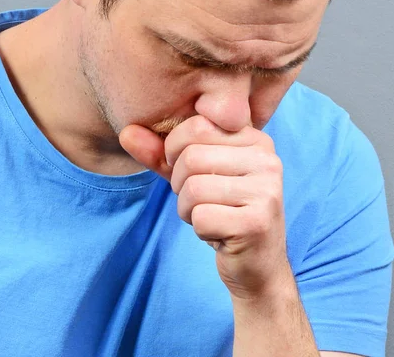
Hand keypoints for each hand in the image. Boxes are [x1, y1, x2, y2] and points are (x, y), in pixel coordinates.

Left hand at [119, 115, 293, 300]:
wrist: (258, 267)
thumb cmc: (223, 212)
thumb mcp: (190, 176)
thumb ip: (160, 153)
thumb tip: (126, 132)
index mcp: (255, 138)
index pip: (196, 126)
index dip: (176, 152)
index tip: (190, 173)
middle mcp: (267, 159)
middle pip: (191, 158)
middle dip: (181, 185)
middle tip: (202, 201)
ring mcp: (266, 190)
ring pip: (193, 188)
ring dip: (188, 209)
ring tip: (211, 216)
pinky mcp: (257, 222)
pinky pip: (201, 217)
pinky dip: (199, 229)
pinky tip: (220, 233)